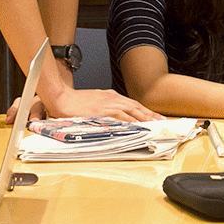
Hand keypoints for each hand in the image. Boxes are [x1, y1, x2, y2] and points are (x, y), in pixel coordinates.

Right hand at [15, 85, 160, 122]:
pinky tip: (139, 126)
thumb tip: (113, 116)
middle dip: (151, 115)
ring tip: (157, 125)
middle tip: (163, 122)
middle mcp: (113, 99)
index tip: (155, 117)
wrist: (60, 97)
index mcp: (111, 97)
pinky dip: (132, 121)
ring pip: (132, 111)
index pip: (133, 105)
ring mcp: (108, 104)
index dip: (145, 111)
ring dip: (146, 118)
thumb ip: (104, 107)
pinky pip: (120, 116)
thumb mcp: (93, 102)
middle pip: (136, 107)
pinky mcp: (102, 111)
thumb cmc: (74, 101)